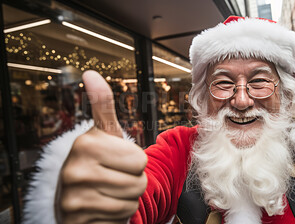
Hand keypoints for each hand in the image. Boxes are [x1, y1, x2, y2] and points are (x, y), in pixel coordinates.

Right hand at [57, 70, 147, 222]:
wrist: (72, 195)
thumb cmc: (95, 160)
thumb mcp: (102, 132)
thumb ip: (102, 104)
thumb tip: (91, 73)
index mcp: (86, 144)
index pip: (140, 160)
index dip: (134, 161)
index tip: (116, 160)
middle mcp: (75, 171)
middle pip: (139, 182)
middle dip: (132, 181)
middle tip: (114, 177)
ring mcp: (74, 198)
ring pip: (131, 202)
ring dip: (126, 198)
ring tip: (109, 190)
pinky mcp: (77, 220)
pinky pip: (120, 218)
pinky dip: (117, 214)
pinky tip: (102, 205)